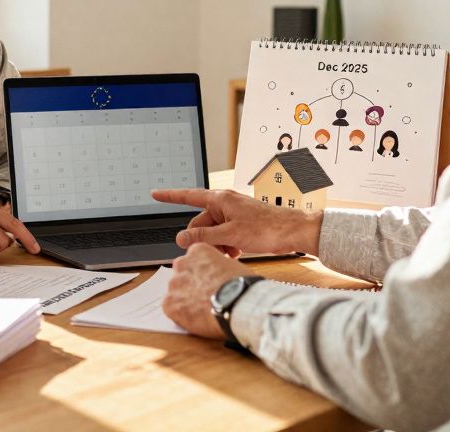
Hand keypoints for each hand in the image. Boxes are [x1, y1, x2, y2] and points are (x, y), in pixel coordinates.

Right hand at [152, 188, 321, 256]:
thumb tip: (181, 237)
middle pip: (201, 221)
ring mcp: (235, 214)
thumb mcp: (230, 235)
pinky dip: (226, 245)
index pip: (189, 196)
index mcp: (220, 199)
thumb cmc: (266, 229)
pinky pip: (225, 234)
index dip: (170, 196)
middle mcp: (226, 203)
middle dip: (202, 237)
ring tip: (229, 253)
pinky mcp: (243, 224)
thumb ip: (203, 236)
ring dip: (216, 244)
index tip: (155, 194)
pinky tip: (235, 254)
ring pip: (213, 230)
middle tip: (212, 251)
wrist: (294, 232)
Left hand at [163, 243, 255, 338]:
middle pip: (182, 275)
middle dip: (191, 286)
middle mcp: (182, 264)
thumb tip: (215, 276)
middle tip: (204, 298)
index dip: (201, 274)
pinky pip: (171, 309)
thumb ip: (216, 267)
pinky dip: (181, 315)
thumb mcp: (231, 265)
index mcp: (198, 251)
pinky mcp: (170, 304)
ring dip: (186, 300)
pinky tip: (195, 319)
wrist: (239, 304)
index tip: (207, 283)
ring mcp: (174, 284)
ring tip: (203, 311)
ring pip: (176, 292)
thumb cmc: (242, 286)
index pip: (193, 261)